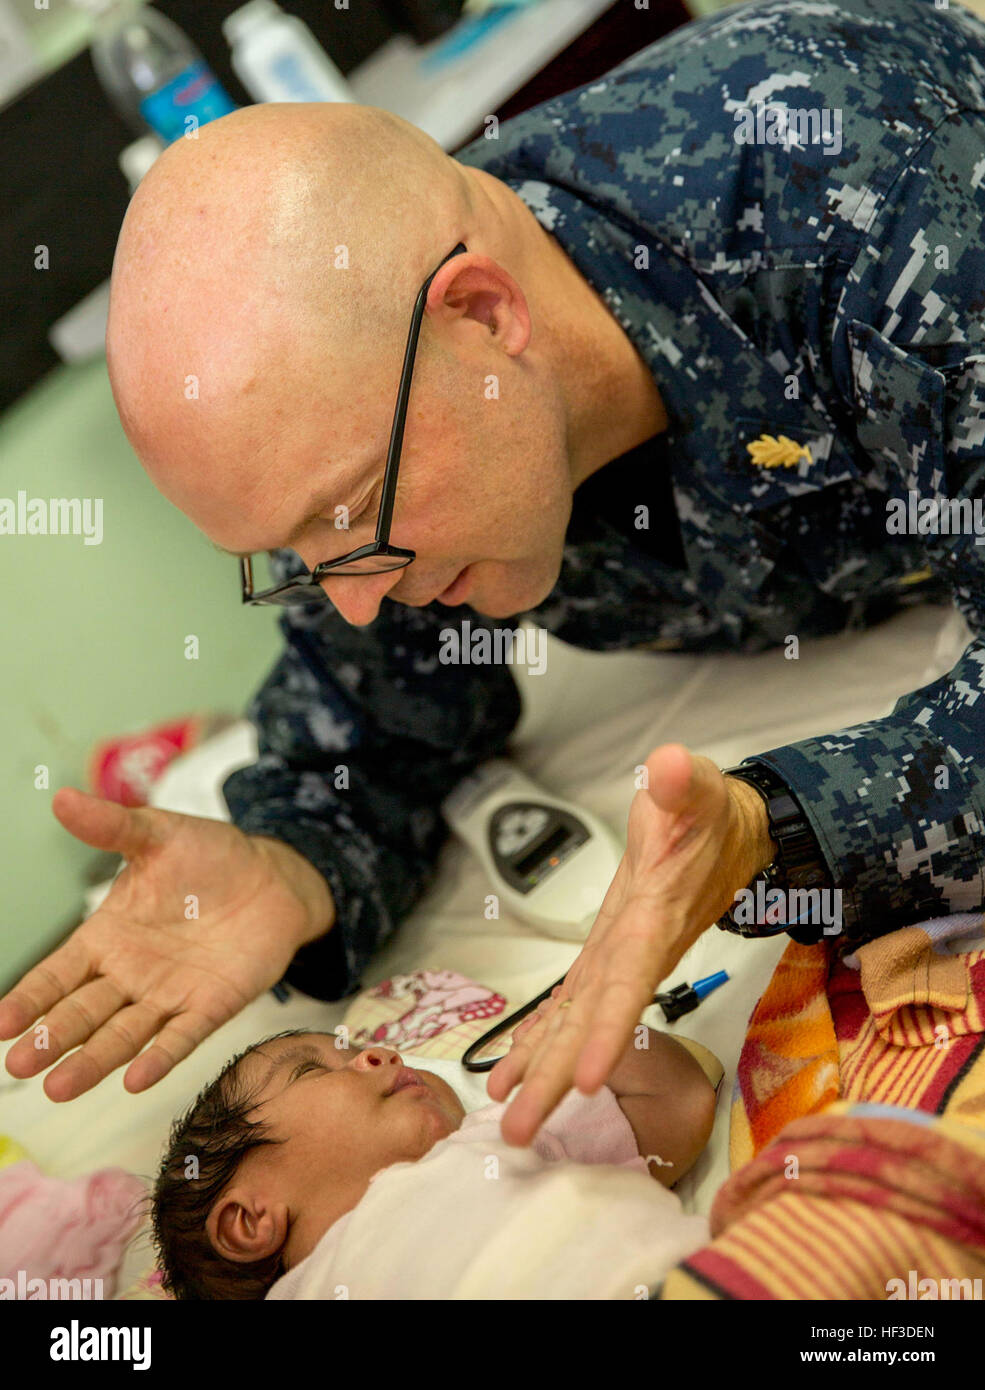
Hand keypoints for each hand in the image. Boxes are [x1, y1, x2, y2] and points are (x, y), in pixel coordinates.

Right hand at [0, 788, 333, 1100]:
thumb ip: (112, 826)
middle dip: (51, 1039)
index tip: (0, 1023)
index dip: (30, 998)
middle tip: (19, 1066)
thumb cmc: (208, 856)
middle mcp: (129, 974)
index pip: (57, 974)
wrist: (272, 876)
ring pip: (122, 1034)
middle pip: (82, 1013)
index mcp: (107, 936)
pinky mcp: (210, 1006)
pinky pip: (181, 1037)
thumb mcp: (157, 835)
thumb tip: (62, 798)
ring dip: (93, 1060)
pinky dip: (159, 1057)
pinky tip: (134, 1079)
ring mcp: (168, 994)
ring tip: (59, 1088)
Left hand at [486, 743, 773, 1144]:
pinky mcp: (610, 955)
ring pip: (578, 1023)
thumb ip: (684, 783)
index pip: (628, 980)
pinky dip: (547, 1038)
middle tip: (519, 1133)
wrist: (732, 835)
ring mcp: (621, 958)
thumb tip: (668, 768)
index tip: (588, 1079)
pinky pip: (574, 1006)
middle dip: (558, 1078)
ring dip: (545, 1071)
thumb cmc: (710, 814)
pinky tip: (521, 1069)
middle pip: (593, 1022)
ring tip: (510, 1118)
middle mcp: (635, 950)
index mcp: (653, 919)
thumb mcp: (699, 787)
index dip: (609, 1028)